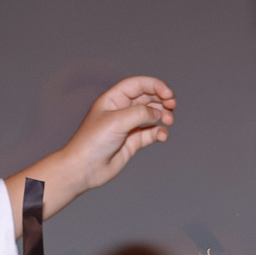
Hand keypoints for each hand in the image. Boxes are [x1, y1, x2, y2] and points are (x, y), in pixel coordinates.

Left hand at [9, 76, 175, 225]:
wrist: (83, 169)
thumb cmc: (92, 142)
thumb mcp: (116, 121)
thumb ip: (140, 113)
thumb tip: (158, 112)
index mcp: (113, 99)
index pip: (138, 85)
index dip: (155, 85)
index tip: (168, 94)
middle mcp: (121, 110)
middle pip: (147, 98)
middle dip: (162, 100)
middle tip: (172, 106)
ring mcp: (128, 126)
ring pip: (152, 115)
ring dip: (163, 115)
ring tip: (169, 121)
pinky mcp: (132, 142)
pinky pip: (151, 133)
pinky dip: (159, 132)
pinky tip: (162, 136)